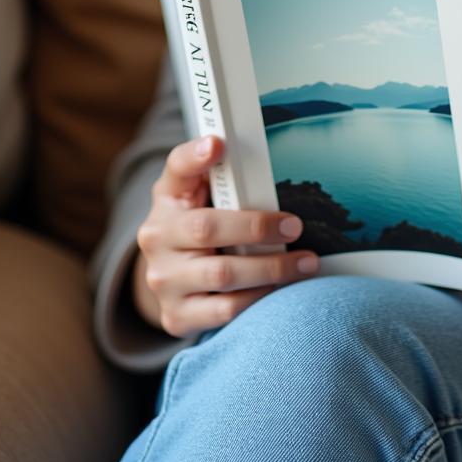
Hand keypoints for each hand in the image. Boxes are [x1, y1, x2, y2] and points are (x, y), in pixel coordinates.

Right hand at [133, 135, 319, 337]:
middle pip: (206, 228)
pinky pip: (224, 310)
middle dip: (257, 228)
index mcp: (167, 199)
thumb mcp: (199, 193)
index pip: (177, 169)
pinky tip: (281, 289)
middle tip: (295, 227)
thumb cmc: (197, 224)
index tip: (218, 144)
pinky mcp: (176, 316)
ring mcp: (162, 280)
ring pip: (221, 274)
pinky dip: (258, 298)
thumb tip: (231, 147)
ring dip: (271, 268)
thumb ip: (218, 171)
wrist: (172, 278)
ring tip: (306, 262)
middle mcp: (156, 239)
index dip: (195, 156)